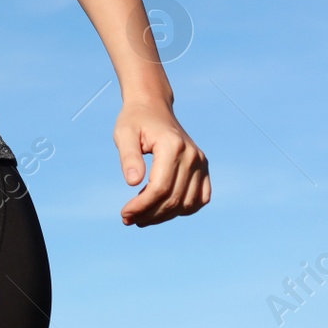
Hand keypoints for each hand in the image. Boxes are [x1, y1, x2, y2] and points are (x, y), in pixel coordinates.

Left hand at [113, 97, 210, 226]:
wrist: (153, 108)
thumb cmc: (135, 120)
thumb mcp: (124, 134)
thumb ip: (128, 157)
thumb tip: (133, 182)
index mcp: (173, 146)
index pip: (160, 188)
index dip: (142, 206)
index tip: (124, 213)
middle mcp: (192, 156)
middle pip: (173, 199)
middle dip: (149, 214)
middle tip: (128, 220)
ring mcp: (201, 163)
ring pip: (187, 203)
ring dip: (165, 216)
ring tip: (141, 218)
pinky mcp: (204, 168)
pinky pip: (200, 199)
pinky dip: (183, 209)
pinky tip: (161, 211)